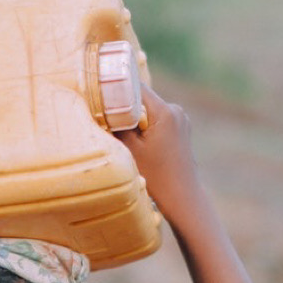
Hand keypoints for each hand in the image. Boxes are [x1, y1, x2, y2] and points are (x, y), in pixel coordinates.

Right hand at [116, 84, 206, 223]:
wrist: (183, 197)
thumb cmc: (157, 176)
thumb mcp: (131, 150)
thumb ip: (117, 125)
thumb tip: (102, 109)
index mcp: (164, 111)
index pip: (135, 86)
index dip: (116, 87)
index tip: (99, 92)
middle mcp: (175, 109)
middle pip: (142, 98)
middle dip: (125, 107)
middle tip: (107, 118)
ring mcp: (181, 118)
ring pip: (150, 110)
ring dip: (136, 118)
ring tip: (124, 135)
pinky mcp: (182, 128)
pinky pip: (159, 120)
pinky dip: (147, 126)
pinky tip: (140, 143)